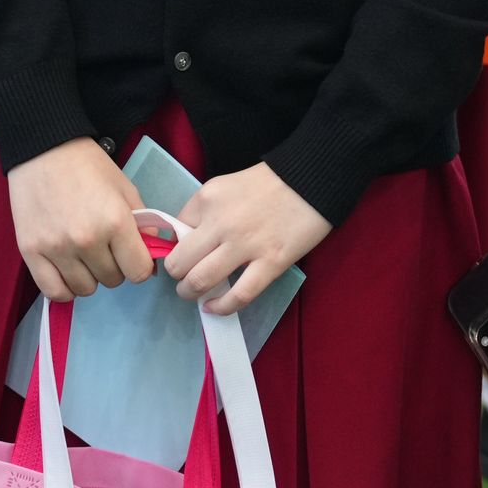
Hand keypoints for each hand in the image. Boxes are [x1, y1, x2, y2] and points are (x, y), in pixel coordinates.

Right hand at [7, 136, 151, 300]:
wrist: (43, 149)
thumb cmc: (88, 165)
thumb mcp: (124, 189)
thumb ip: (142, 224)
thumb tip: (152, 257)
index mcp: (115, 221)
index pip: (139, 272)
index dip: (140, 265)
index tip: (132, 255)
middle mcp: (86, 240)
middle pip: (112, 280)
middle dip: (114, 266)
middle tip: (105, 247)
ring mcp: (56, 248)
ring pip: (85, 289)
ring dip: (89, 277)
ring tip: (84, 256)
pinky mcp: (30, 252)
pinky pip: (54, 292)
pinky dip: (64, 288)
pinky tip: (67, 271)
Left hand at [167, 162, 330, 315]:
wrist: (312, 178)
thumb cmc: (269, 182)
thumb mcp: (226, 186)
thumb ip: (206, 211)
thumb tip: (188, 240)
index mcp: (208, 199)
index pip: (175, 230)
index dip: (175, 245)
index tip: (182, 254)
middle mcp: (220, 222)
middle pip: (180, 261)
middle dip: (176, 275)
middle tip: (183, 279)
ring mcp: (245, 245)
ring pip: (201, 281)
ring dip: (190, 293)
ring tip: (193, 295)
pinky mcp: (271, 263)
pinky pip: (239, 295)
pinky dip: (222, 307)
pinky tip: (214, 308)